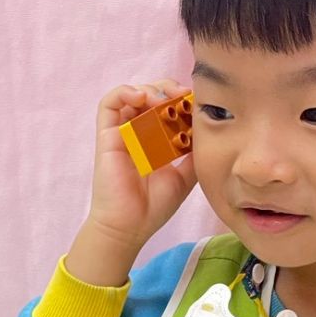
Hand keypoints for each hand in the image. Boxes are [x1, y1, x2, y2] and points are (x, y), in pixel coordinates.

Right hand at [66, 82, 198, 285]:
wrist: (130, 227)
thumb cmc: (153, 207)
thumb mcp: (185, 176)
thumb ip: (194, 153)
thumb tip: (208, 130)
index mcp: (156, 141)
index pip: (168, 108)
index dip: (181, 99)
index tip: (195, 102)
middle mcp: (138, 133)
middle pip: (151, 95)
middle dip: (168, 90)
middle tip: (182, 96)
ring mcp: (122, 133)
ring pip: (132, 94)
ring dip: (150, 89)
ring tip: (163, 100)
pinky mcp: (107, 135)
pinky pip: (108, 103)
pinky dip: (124, 92)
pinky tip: (141, 98)